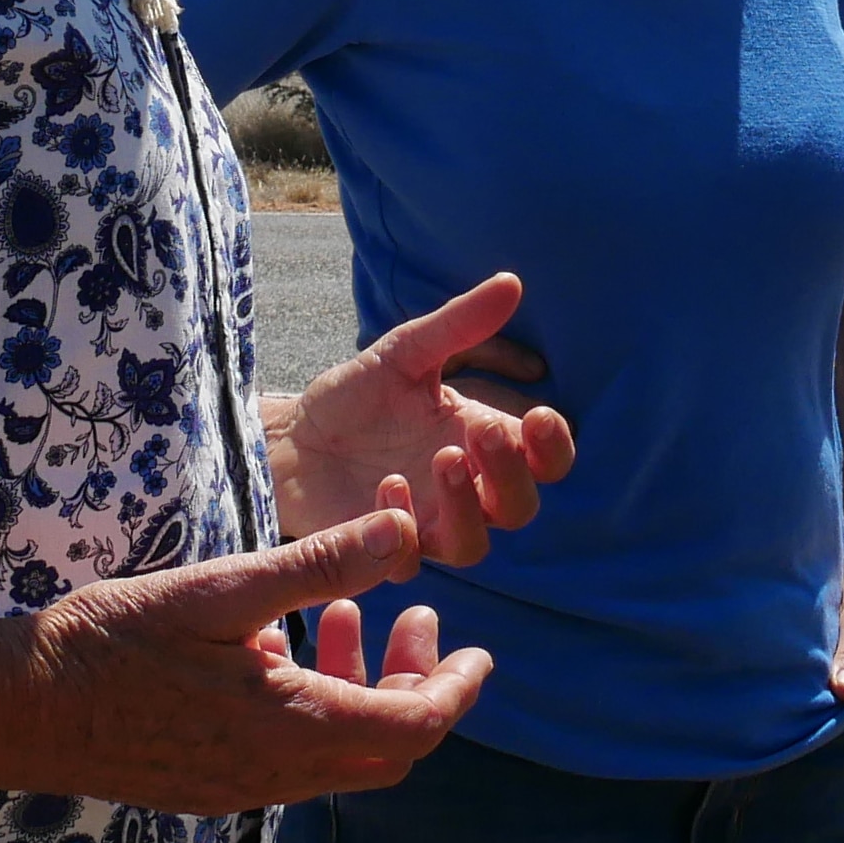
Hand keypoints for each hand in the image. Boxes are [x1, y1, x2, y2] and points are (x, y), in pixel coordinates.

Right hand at [17, 505, 491, 813]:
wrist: (21, 709)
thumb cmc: (115, 640)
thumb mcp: (224, 589)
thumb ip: (319, 566)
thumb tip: (402, 534)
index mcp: (293, 728)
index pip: (413, 727)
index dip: (455, 689)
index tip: (479, 651)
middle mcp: (278, 775)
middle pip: (388, 753)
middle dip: (419, 688)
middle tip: (420, 618)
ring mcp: (243, 790)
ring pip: (342, 758)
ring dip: (366, 695)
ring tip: (356, 619)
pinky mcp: (211, 788)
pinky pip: (296, 762)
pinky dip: (319, 711)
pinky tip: (285, 652)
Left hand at [268, 272, 576, 568]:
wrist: (289, 436)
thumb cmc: (355, 396)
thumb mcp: (405, 351)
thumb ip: (458, 324)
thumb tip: (511, 283)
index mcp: (477, 442)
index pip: (544, 461)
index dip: (554, 448)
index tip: (541, 416)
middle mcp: (463, 491)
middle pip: (520, 507)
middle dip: (511, 472)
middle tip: (481, 429)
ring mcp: (424, 523)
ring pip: (474, 546)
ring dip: (466, 506)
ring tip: (443, 458)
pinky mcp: (381, 547)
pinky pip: (408, 559)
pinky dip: (405, 530)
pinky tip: (386, 486)